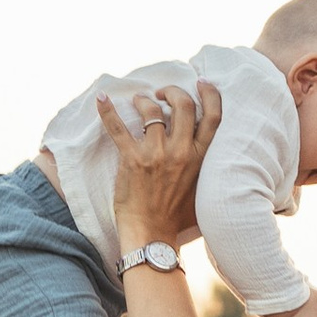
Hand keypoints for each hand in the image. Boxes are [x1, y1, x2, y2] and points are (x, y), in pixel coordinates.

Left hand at [104, 80, 221, 250]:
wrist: (151, 235)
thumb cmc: (178, 219)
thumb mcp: (204, 192)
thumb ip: (208, 171)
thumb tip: (216, 161)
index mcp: (201, 158)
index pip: (213, 117)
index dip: (210, 94)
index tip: (202, 82)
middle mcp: (181, 151)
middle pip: (183, 104)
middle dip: (173, 91)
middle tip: (162, 94)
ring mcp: (156, 154)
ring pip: (152, 110)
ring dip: (144, 100)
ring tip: (139, 101)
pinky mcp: (132, 159)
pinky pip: (118, 128)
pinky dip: (107, 111)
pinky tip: (100, 98)